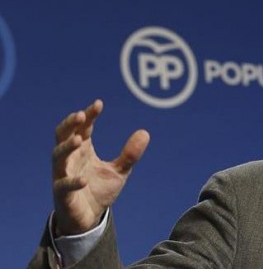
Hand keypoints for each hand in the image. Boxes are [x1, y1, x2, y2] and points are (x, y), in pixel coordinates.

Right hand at [51, 99, 149, 234]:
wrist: (89, 218)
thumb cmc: (100, 190)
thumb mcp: (119, 171)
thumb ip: (130, 154)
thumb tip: (145, 132)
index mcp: (83, 150)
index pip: (83, 128)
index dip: (89, 115)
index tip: (99, 104)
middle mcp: (70, 159)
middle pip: (62, 136)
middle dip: (69, 125)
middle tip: (79, 115)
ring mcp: (63, 175)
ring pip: (57, 157)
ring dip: (66, 147)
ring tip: (79, 139)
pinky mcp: (62, 194)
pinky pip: (63, 185)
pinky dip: (72, 181)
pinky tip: (84, 179)